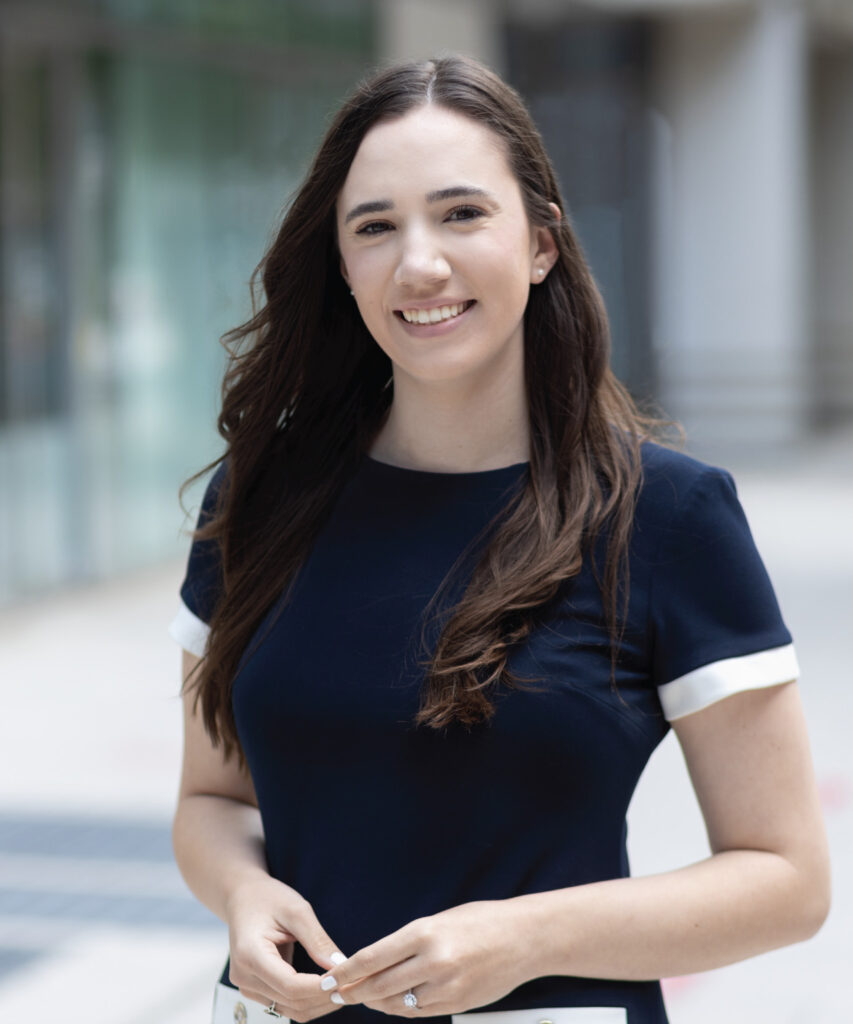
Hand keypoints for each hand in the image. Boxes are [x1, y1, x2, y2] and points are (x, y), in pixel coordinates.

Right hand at [226, 875, 345, 1020]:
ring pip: (289, 1009)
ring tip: (343, 987)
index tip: (345, 979)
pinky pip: (284, 1004)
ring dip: (318, 1003)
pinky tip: (326, 987)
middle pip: (291, 1001)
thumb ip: (317, 941)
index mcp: (249, 954)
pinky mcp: (254, 990)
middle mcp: (244, 977)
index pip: (290, 986)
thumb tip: (341, 966)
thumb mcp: (297, 911)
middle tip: (352, 984)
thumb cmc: (269, 898)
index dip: (320, 988)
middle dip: (324, 997)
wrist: (243, 898)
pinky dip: (308, 1001)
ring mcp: (246, 987)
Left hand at [317, 900, 529, 1016]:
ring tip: (364, 996)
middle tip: (338, 993)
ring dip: (376, 1002)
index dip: (345, 972)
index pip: (371, 958)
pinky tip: (395, 1001)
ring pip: (396, 1004)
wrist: (526, 938)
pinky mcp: (458, 1004)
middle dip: (354, 992)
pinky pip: (419, 1011)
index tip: (329, 979)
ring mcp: (447, 987)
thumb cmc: (482, 920)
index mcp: (424, 932)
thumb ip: (408, 942)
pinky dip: (402, 1007)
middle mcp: (433, 962)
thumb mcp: (439, 920)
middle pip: (378, 986)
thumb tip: (375, 962)